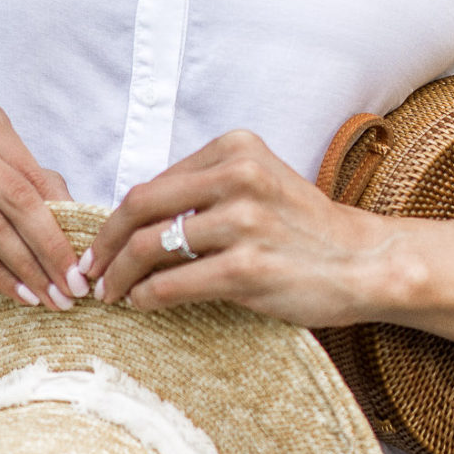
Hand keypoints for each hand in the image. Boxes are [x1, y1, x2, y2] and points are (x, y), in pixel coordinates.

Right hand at [0, 93, 85, 311]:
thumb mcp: (0, 164)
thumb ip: (39, 185)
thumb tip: (79, 224)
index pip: (29, 173)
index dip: (62, 219)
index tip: (84, 260)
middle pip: (11, 196)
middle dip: (48, 247)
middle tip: (71, 286)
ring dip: (25, 267)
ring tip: (49, 295)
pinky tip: (18, 292)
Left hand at [87, 129, 397, 328]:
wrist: (365, 262)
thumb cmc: (303, 228)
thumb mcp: (257, 184)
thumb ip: (203, 189)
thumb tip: (131, 219)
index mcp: (236, 147)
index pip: (152, 183)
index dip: (115, 218)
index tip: (100, 245)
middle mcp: (238, 176)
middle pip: (140, 208)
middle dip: (104, 245)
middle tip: (89, 273)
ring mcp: (244, 221)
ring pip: (150, 247)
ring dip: (119, 276)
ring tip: (111, 294)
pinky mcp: (249, 268)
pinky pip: (173, 285)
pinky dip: (146, 298)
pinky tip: (142, 306)